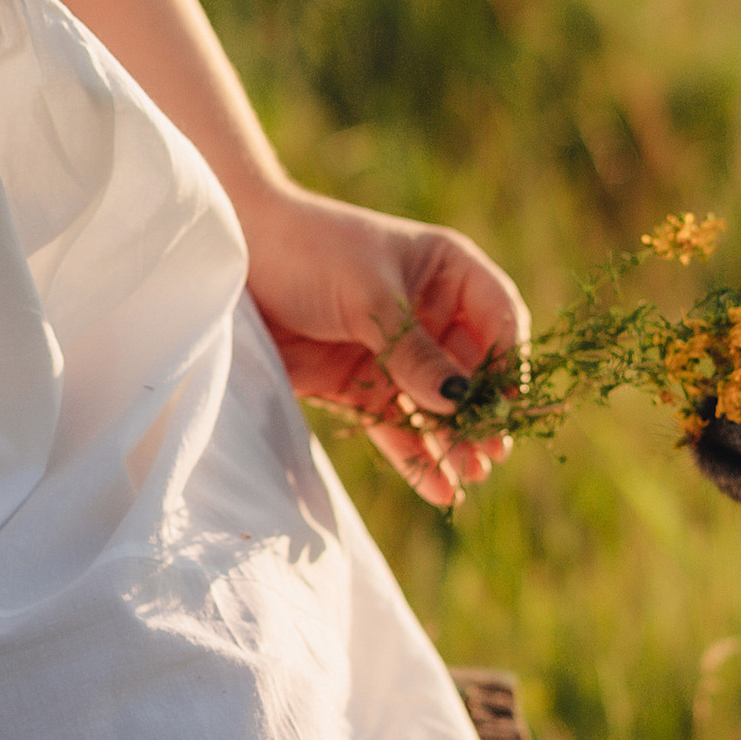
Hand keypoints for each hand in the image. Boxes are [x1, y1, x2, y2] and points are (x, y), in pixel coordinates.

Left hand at [243, 189, 528, 508]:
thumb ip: (413, 350)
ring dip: (454, 440)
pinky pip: (396, 424)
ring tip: (471, 477)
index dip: (509, 360)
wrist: (229, 263)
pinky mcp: (357, 383)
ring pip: (435, 404)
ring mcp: (392, 350)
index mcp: (445, 269)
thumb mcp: (368, 296)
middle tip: (492, 454)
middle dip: (482, 412)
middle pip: (471, 369)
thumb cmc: (308, 250)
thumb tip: (457, 400)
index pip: (499, 315)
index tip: (510, 404)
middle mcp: (427, 311)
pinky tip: (439, 489)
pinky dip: (415, 455)